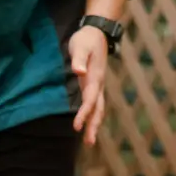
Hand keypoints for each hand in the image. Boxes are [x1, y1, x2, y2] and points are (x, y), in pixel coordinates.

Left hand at [68, 25, 109, 144]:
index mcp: (95, 77)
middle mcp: (99, 84)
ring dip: (94, 123)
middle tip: (89, 143)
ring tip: (89, 140)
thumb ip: (79, 59)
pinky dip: (92, 115)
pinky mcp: (94, 84)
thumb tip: (80, 72)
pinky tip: (88, 123)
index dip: (84, 114)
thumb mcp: (81, 46)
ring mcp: (98, 85)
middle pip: (98, 109)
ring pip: (98, 108)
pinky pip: (94, 104)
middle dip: (93, 126)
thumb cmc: (86, 39)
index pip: (90, 100)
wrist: (97, 32)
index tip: (77, 127)